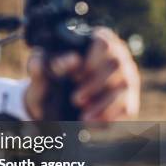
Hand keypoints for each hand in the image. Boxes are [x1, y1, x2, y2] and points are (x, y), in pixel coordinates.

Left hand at [24, 27, 140, 121]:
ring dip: (103, 104)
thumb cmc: (48, 85)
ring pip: (124, 87)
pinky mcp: (127, 100)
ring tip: (83, 116)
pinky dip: (109, 116)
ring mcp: (124, 78)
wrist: (52, 109)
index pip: (103, 42)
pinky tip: (92, 123)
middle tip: (76, 99)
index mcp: (94, 42)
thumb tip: (40, 60)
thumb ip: (38, 68)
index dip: (91, 60)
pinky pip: (127, 106)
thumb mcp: (40, 78)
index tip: (76, 75)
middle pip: (116, 64)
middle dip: (95, 85)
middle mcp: (115, 57)